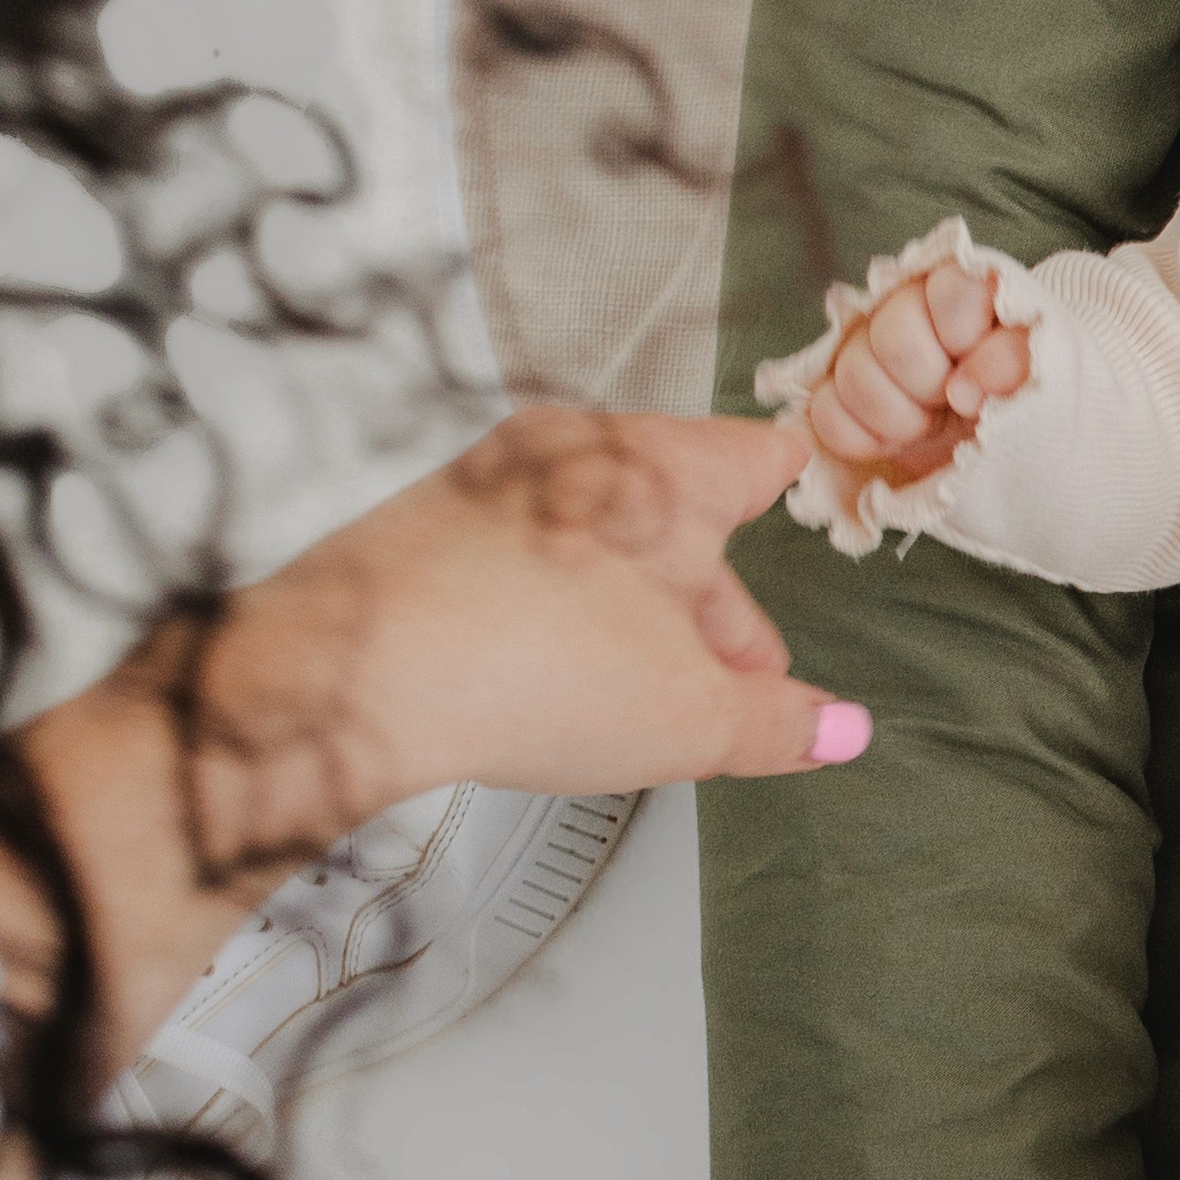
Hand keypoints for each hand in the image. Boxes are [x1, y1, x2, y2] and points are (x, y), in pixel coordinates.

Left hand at [15, 413, 863, 1090]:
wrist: (340, 681)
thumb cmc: (523, 668)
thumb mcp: (688, 720)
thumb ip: (778, 723)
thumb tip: (839, 729)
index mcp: (658, 468)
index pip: (755, 454)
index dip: (791, 485)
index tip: (801, 484)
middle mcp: (573, 450)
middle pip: (675, 512)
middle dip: (711, 599)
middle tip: (735, 677)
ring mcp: (488, 481)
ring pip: (595, 534)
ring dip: (631, 605)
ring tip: (641, 689)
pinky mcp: (419, 525)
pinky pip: (520, 552)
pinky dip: (554, 602)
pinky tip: (548, 674)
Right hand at [803, 254, 1032, 491]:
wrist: (1005, 436)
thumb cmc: (1029, 393)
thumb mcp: (1048, 370)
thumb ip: (1014, 359)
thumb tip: (963, 390)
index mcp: (960, 287)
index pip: (949, 291)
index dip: (964, 338)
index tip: (982, 368)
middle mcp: (903, 307)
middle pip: (893, 340)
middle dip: (931, 387)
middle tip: (958, 404)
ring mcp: (864, 348)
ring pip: (854, 377)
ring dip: (900, 419)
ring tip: (933, 424)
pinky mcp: (839, 393)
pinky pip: (825, 412)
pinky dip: (861, 439)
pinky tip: (895, 443)